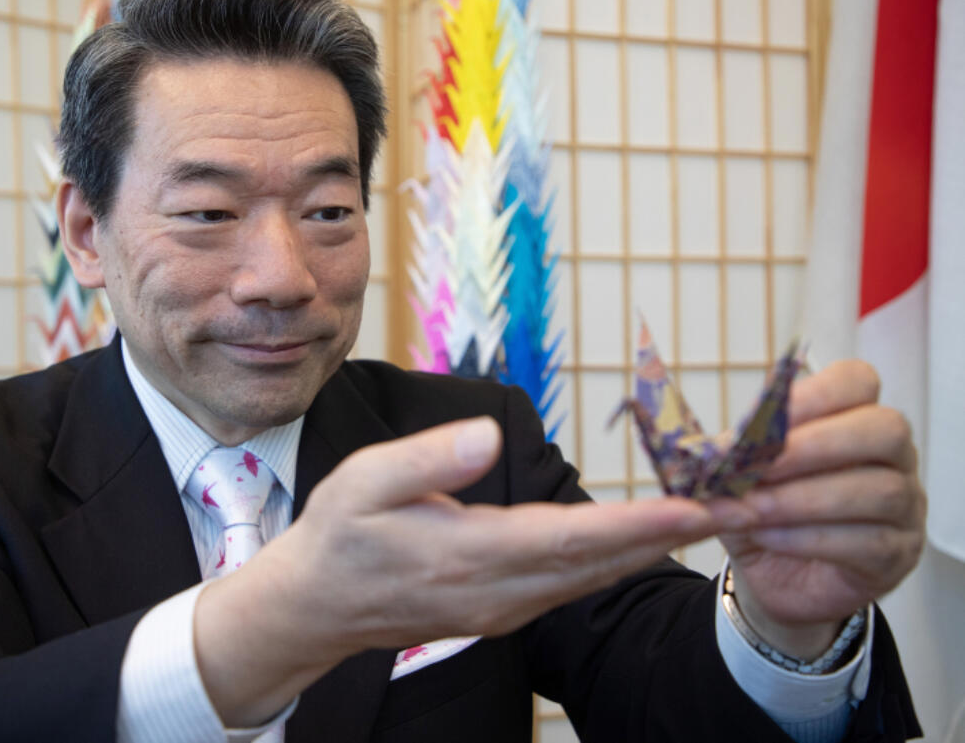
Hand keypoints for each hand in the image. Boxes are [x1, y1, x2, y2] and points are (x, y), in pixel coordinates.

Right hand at [194, 416, 719, 725]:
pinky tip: (641, 541)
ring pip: (591, 581)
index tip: (694, 506)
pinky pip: (573, 588)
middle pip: (598, 565)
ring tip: (706, 518)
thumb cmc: (338, 534)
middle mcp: (497, 592)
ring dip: (649, 551)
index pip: (570, 540)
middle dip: (667, 536)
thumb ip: (428, 460)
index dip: (636, 523)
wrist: (315, 606)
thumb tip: (487, 437)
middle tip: (734, 505)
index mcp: (468, 555)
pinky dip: (615, 563)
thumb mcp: (364, 481)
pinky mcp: (502, 612)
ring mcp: (503, 610)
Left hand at [721, 360, 925, 657]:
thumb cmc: (763, 510)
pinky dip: (809, 537)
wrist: (772, 576)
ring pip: (879, 490)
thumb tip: (709, 451)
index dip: (812, 395)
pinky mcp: (898, 556)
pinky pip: (869, 542)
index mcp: (854, 418)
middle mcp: (893, 456)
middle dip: (815, 446)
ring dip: (804, 498)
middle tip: (758, 467)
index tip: (760, 421)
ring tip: (753, 508)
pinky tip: (769, 537)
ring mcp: (906, 507)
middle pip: (884, 430)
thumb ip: (731, 458)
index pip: (857, 382)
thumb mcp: (737, 477)